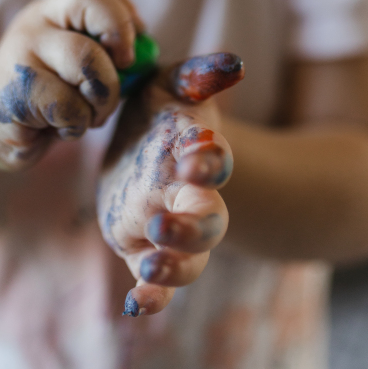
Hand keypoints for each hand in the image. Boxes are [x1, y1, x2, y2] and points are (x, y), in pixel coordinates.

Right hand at [0, 0, 142, 169]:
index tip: (130, 48)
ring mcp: (21, 51)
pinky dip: (78, 124)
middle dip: (120, 34)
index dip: (122, 9)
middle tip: (124, 67)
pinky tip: (61, 128)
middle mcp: (35, 20)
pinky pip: (70, 105)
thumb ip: (106, 53)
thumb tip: (144, 53)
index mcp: (53, 9)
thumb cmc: (46, 98)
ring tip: (91, 114)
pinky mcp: (15, 91)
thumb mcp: (76, 67)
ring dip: (104, 96)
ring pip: (87, 59)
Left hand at [97, 53, 243, 316]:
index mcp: (198, 154)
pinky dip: (153, 296)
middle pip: (208, 222)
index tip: (199, 149)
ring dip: (175, 265)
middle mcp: (190, 196)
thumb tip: (231, 63)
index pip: (213, 159)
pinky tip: (136, 305)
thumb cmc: (164, 109)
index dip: (210, 158)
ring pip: (188, 260)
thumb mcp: (174, 83)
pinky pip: (154, 281)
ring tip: (152, 265)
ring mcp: (169, 226)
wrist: (145, 143)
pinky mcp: (142, 248)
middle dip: (192, 227)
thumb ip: (200, 74)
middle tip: (164, 224)